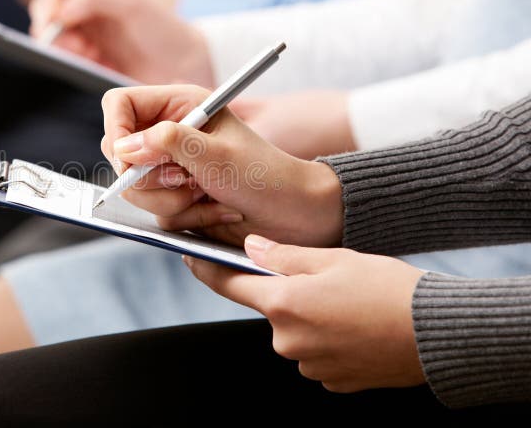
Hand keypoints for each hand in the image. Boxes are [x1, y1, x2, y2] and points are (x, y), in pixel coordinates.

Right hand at [29, 0, 212, 85]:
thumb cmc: (164, 29)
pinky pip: (62, 59)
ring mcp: (82, 31)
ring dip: (64, 48)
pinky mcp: (85, 58)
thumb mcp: (134, 3)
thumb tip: (60, 11)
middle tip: (81, 45)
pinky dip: (73, 62)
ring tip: (92, 55)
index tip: (57, 18)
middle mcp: (82, 4)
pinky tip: (96, 63)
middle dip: (55, 29)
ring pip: (50, 37)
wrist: (183, 66)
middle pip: (43, 9)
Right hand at [101, 85, 342, 246]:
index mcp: (180, 106)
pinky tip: (215, 209)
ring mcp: (170, 168)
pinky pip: (156, 214)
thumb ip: (167, 142)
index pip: (120, 105)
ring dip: (170, 200)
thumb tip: (123, 148)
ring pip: (135, 190)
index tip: (127, 159)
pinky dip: (185, 217)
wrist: (292, 214)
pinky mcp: (174, 198)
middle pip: (120, 154)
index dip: (116, 130)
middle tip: (183, 177)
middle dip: (149, 176)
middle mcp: (171, 134)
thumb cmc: (264, 174)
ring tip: (206, 194)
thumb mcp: (216, 153)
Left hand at [186, 235, 425, 391]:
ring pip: (296, 331)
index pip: (230, 286)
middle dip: (287, 291)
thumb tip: (251, 249)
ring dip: (311, 315)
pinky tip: (357, 324)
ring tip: (350, 301)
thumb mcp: (334, 259)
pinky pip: (317, 352)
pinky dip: (329, 337)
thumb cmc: (388, 288)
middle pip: (271, 309)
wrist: (438, 333)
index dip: (208, 269)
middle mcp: (288, 340)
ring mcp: (310, 365)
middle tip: (324, 276)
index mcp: (284, 305)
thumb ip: (284, 256)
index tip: (192, 258)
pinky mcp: (333, 381)